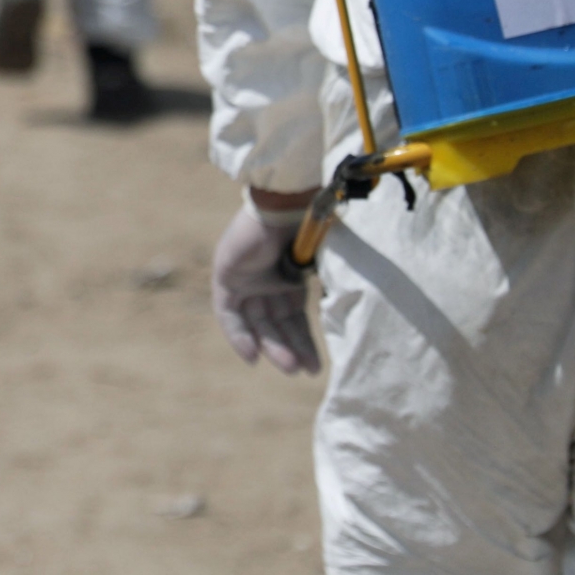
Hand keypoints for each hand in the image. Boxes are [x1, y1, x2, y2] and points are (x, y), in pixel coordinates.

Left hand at [211, 200, 319, 373]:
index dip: (304, 343)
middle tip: (304, 371)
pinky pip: (229, 314)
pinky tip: (252, 356)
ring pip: (257, 322)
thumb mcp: (325, 267)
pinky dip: (238, 335)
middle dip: (290, 349)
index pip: (295, 318)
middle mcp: (269, 281)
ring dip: (272, 346)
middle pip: (276, 324)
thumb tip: (348, 327)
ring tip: (289, 368)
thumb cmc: (313, 228)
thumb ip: (330, 293)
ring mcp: (248, 279)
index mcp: (293, 277)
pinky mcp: (227, 277)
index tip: (314, 368)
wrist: (287, 204)